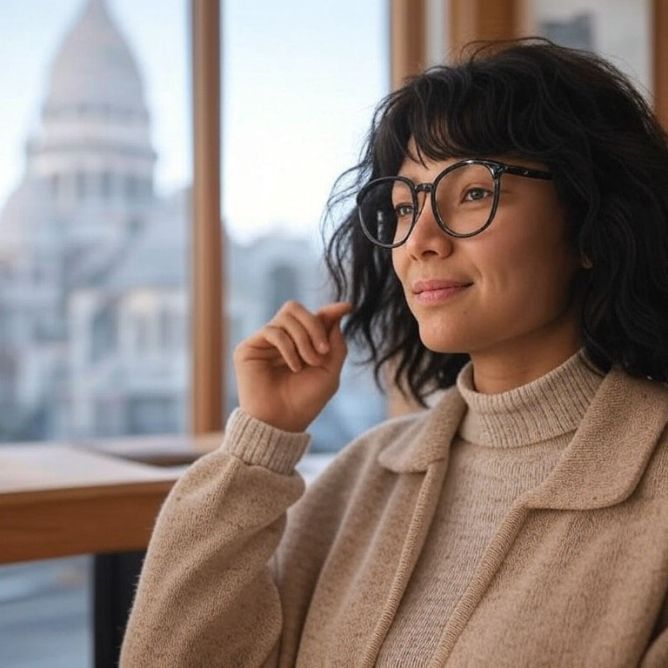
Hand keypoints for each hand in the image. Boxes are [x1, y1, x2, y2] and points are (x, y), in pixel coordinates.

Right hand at [232, 300, 352, 431]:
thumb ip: (336, 343)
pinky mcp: (249, 348)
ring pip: (286, 316)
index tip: (347, 308)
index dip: (330, 310)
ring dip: (303, 339)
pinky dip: (288, 347)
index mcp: (300, 343)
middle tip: (322, 351)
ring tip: (309, 363)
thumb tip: (338, 312)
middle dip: (315, 326)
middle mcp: (281, 339)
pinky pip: (272, 331)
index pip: (313, 316)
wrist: (282, 422)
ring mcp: (264, 342)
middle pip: (296, 308)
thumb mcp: (330, 371)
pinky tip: (294, 367)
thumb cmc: (305, 401)